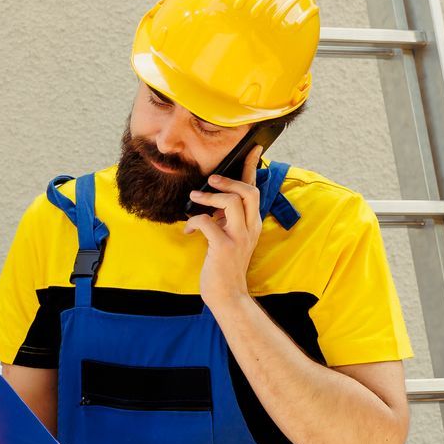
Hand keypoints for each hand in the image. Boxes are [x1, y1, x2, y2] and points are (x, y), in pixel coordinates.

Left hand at [185, 144, 262, 311]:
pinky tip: (188, 230)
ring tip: (195, 200)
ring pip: (231, 202)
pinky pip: (207, 222)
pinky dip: (194, 221)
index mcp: (253, 223)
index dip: (252, 167)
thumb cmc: (225, 266)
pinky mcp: (224, 247)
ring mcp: (239, 237)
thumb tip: (212, 201)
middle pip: (249, 191)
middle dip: (228, 180)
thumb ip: (227, 219)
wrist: (228, 295)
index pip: (255, 189)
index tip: (252, 148)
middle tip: (211, 179)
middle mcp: (250, 227)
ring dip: (209, 197)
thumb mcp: (230, 238)